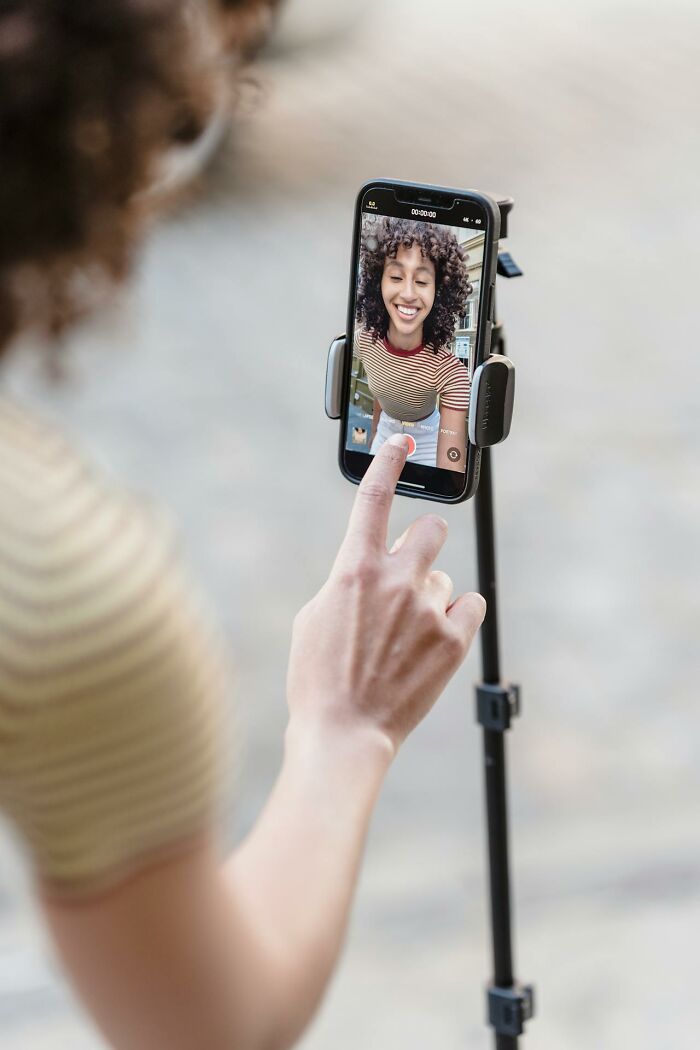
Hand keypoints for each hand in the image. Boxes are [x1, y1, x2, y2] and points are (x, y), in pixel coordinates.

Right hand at [287, 434, 485, 756]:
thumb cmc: (318, 676)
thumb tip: (370, 568)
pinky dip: (456, 617)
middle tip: (411, 569)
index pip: (374, 496)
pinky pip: (470, 604)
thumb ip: (347, 580)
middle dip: (424, 541)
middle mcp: (396, 580)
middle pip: (431, 529)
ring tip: (406, 635)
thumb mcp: (315, 615)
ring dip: (429, 595)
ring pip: (443, 577)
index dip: (389, 460)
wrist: (344, 731)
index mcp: (354, 569)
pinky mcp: (454, 639)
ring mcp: (428, 608)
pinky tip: (434, 640)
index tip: (402, 440)